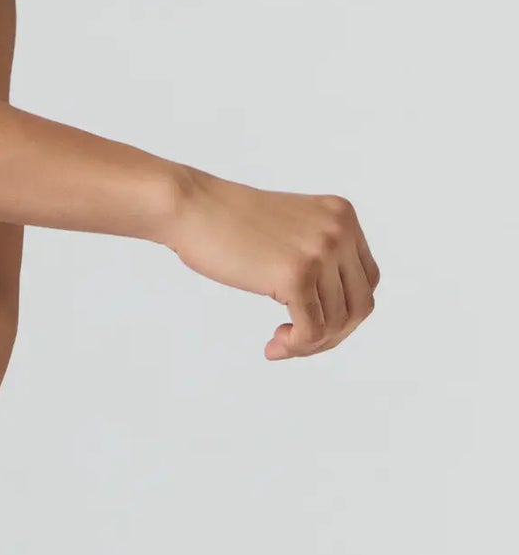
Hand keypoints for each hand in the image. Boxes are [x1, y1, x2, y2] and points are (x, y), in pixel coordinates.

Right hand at [163, 167, 380, 358]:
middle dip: (331, 333)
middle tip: (296, 342)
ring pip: (338, 322)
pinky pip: (311, 329)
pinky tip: (272, 346)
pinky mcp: (296, 275)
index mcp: (341, 215)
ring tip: (279, 344)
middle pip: (359, 304)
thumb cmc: (222, 221)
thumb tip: (332, 309)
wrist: (188, 207)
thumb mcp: (288, 229)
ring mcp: (321, 252)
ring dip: (309, 344)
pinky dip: (296, 346)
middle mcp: (339, 231)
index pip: (365, 279)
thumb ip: (315, 252)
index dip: (342, 310)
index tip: (308, 321)